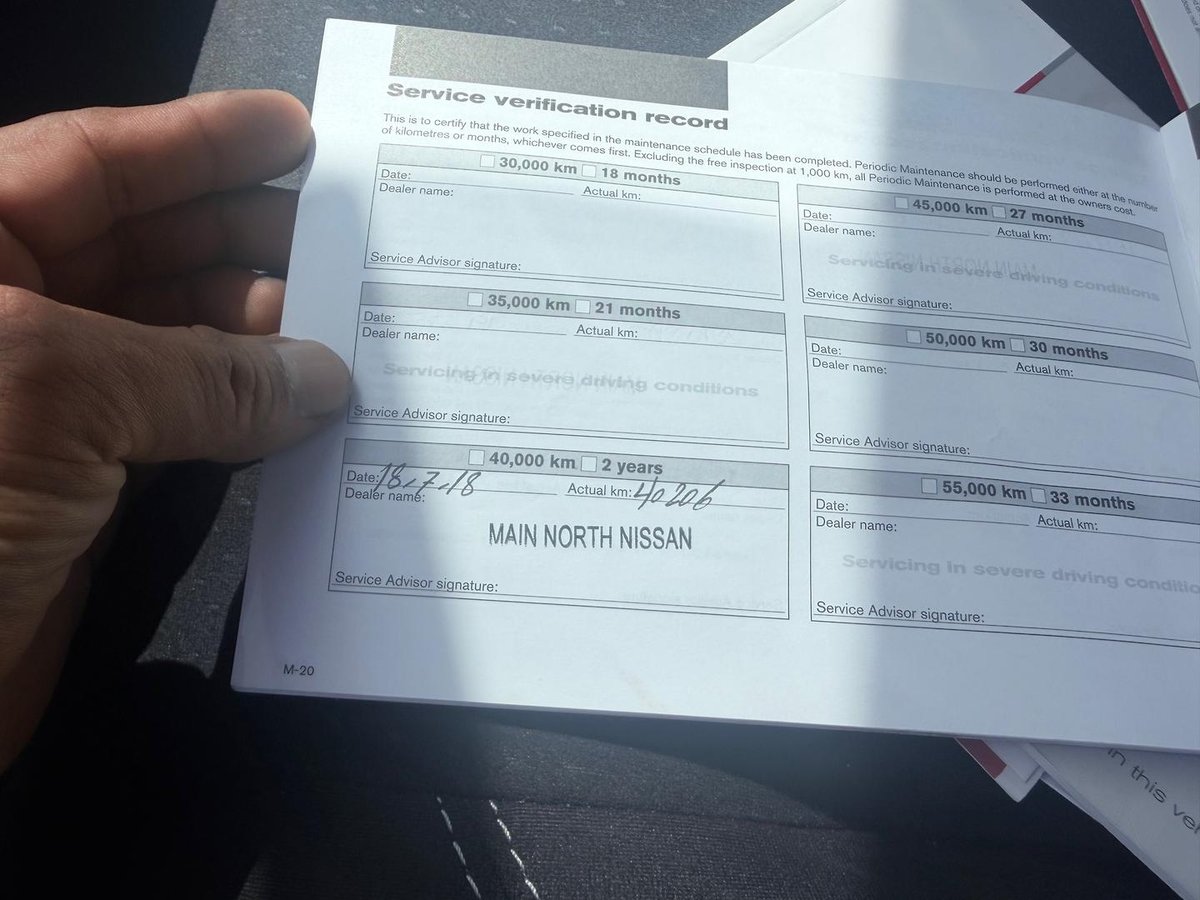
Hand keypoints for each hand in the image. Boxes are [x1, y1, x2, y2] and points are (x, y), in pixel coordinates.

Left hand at [0, 91, 349, 769]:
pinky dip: (246, 418)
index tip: (293, 134)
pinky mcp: (80, 485)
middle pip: (143, 246)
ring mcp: (47, 403)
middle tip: (343, 247)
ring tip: (342, 332)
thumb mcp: (57, 393)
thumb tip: (320, 376)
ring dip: (258, 337)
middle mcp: (6, 315)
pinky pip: (183, 427)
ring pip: (172, 341)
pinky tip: (303, 408)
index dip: (198, 142)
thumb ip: (202, 374)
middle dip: (244, 241)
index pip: (91, 162)